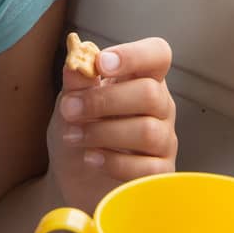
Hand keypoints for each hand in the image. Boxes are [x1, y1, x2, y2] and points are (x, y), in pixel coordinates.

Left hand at [47, 36, 176, 212]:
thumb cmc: (79, 132)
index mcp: (141, 78)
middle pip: (150, 93)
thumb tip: (75, 61)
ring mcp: (164, 139)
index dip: (134, 55)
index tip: (101, 63)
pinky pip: (147, 167)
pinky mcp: (160, 171)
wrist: (74, 177)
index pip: (157, 55)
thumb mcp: (69, 103)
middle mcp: (159, 106)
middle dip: (104, 101)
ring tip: (74, 136)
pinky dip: (114, 162)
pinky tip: (92, 159)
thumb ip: (76, 83)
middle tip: (70, 110)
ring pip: (147, 131)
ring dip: (103, 132)